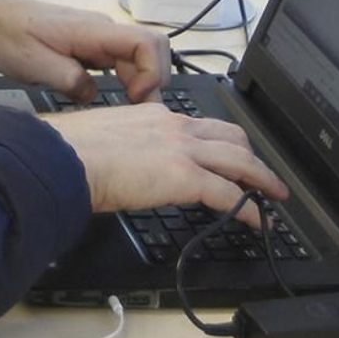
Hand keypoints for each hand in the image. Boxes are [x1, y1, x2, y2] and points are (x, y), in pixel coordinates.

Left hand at [0, 0, 168, 99]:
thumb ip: (66, 79)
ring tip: (130, 113)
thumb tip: (91, 94)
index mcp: (91, 31)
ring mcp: (99, 38)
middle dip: (154, 83)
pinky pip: (123, 62)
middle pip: (151, 51)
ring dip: (142, 84)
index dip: (152, 72)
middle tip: (139, 114)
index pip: (145, 42)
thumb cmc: (8, 36)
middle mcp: (102, 31)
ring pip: (139, 58)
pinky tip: (118, 102)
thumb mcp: (32, 64)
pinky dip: (129, 82)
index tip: (136, 98)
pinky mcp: (92, 47)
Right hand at [41, 104, 287, 229]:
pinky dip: (250, 209)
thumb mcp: (106, 138)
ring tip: (274, 196)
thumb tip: (124, 164)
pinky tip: (259, 222)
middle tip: (261, 175)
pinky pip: (231, 194)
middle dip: (251, 157)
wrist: (64, 158)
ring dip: (262, 179)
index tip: (227, 156)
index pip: (201, 126)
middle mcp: (175, 125)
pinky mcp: (186, 177)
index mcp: (155, 115)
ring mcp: (183, 149)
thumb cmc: (71, 152)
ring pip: (240, 160)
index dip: (222, 143)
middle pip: (231, 137)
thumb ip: (126, 146)